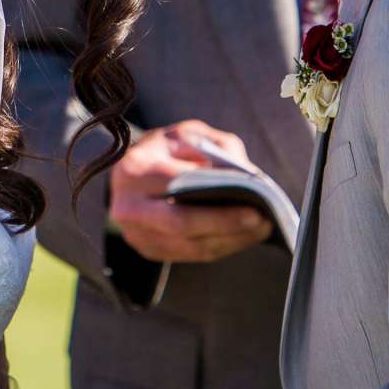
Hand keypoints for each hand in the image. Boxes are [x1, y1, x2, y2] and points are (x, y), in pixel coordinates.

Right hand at [108, 121, 269, 265]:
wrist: (133, 169)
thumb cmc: (168, 149)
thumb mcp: (190, 134)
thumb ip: (218, 147)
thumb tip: (246, 177)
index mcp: (134, 170)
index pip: (177, 186)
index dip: (212, 193)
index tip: (253, 200)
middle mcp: (128, 206)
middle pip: (181, 223)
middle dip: (225, 223)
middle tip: (261, 221)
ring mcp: (135, 233)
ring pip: (189, 245)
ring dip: (229, 240)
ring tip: (260, 229)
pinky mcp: (147, 249)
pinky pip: (189, 254)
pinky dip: (219, 247)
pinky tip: (242, 237)